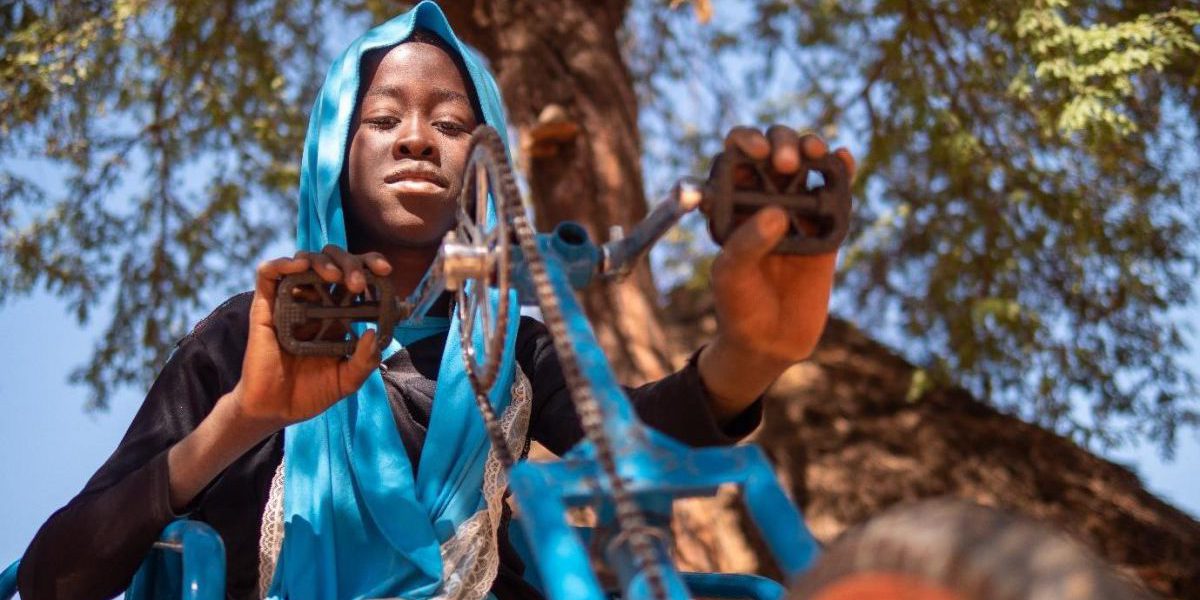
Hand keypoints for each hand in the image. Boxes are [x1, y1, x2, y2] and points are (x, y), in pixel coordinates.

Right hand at [235, 245, 393, 430]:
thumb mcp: (347, 381)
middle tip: (358, 283)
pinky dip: (283, 263)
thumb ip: (364, 361)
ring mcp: (290, 303)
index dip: (370, 266)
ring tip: (334, 276)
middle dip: (350, 263)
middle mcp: (315, 303)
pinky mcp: (264, 307)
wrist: (274, 410)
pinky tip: (300, 266)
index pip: (355, 277)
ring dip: (322, 261)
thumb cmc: (311, 394)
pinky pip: (268, 274)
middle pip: (333, 263)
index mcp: (338, 315)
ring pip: (305, 261)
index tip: (386, 271)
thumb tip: (373, 333)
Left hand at [699, 125, 855, 418]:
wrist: (769, 340)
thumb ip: (748, 244)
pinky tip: (845, 159)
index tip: (756, 152)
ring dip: (811, 146)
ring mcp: (795, 210)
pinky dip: (842, 170)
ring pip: (806, 163)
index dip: (745, 142)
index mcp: (730, 203)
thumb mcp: (731, 275)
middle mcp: (762, 198)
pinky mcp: (825, 227)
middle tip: (785, 163)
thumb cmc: (738, 305)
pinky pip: (835, 191)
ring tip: (816, 152)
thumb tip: (778, 212)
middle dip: (781, 142)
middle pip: (773, 150)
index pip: (735, 156)